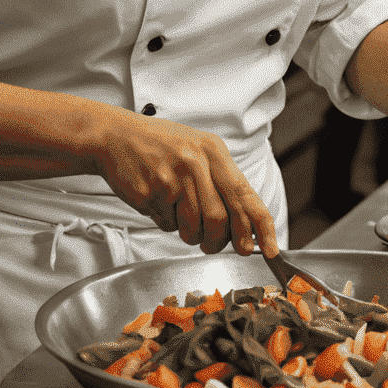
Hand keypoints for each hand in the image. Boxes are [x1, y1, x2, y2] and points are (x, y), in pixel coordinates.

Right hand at [92, 114, 278, 256]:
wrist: (116, 136)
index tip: (271, 250)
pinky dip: (168, 223)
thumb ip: (221, 182)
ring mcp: (172, 178)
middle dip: (220, 240)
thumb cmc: (161, 146)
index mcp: (213, 151)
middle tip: (213, 243)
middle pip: (221, 219)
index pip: (246, 194)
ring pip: (195, 227)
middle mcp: (196, 163)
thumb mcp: (198, 151)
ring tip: (182, 218)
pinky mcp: (151, 193)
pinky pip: (169, 225)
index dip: (262, 226)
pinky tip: (161, 203)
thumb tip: (247, 225)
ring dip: (191, 234)